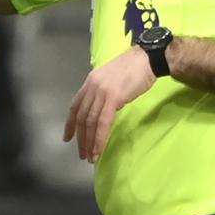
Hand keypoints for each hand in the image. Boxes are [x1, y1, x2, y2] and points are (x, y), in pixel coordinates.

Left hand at [63, 46, 155, 162]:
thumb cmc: (134, 68)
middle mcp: (92, 86)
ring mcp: (101, 91)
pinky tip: (98, 149)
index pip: (75, 105)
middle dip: (80, 138)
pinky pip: (102, 122)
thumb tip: (101, 108)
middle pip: (81, 116)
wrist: (147, 58)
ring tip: (89, 156)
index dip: (70, 123)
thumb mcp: (112, 78)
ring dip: (89, 142)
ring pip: (90, 122)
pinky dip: (99, 138)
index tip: (67, 137)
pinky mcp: (112, 97)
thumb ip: (103, 91)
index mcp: (91, 81)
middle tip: (81, 154)